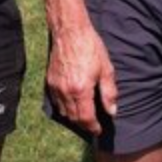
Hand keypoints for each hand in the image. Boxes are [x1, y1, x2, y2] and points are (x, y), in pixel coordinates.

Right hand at [46, 21, 117, 135]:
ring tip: (84, 116)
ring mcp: (55, 87)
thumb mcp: (106, 69)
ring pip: (63, 112)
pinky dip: (64, 107)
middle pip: (73, 118)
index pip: (86, 118)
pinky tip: (72, 104)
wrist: (70, 31)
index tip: (99, 130)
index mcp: (81, 90)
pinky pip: (56, 101)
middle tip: (93, 125)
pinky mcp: (49, 81)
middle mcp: (66, 91)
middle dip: (84, 125)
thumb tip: (112, 111)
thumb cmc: (90, 47)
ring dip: (73, 117)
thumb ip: (109, 93)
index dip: (93, 127)